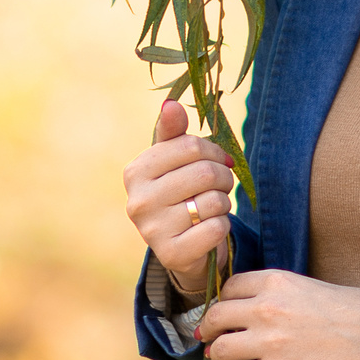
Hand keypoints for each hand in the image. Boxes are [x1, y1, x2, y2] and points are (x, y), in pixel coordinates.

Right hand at [123, 99, 233, 294]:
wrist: (184, 247)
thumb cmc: (180, 193)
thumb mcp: (173, 162)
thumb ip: (173, 132)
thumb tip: (171, 104)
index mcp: (136, 172)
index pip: (190, 146)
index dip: (214, 152)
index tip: (218, 160)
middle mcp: (138, 201)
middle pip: (204, 172)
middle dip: (223, 177)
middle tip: (220, 185)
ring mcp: (152, 231)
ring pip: (213, 201)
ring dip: (223, 203)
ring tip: (212, 207)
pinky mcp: (172, 255)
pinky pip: (216, 228)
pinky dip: (222, 227)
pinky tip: (209, 229)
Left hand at [199, 270, 359, 359]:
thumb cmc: (358, 309)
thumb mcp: (313, 286)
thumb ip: (283, 293)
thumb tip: (263, 308)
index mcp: (277, 280)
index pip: (230, 285)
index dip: (222, 300)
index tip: (223, 310)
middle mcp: (266, 307)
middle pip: (217, 315)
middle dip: (209, 328)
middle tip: (210, 337)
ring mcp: (270, 341)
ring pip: (220, 348)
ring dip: (217, 356)